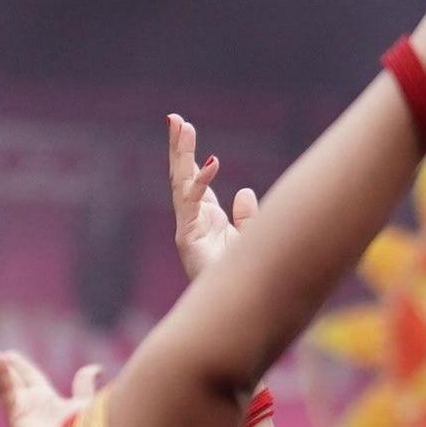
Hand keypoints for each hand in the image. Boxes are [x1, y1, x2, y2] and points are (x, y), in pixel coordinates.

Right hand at [0, 327, 97, 426]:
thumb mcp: (85, 402)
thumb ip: (84, 384)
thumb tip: (97, 368)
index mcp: (43, 400)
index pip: (25, 374)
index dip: (15, 360)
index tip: (5, 349)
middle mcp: (28, 405)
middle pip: (5, 374)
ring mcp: (19, 413)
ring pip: (0, 379)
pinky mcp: (15, 422)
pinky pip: (6, 393)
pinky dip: (1, 375)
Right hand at [167, 114, 258, 283]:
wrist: (240, 308)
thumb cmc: (243, 278)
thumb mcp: (250, 240)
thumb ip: (247, 217)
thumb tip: (243, 191)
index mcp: (205, 218)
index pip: (194, 180)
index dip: (191, 156)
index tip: (186, 128)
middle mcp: (193, 221)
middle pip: (181, 177)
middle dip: (178, 148)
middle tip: (175, 118)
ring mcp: (188, 228)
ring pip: (180, 184)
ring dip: (181, 155)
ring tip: (181, 126)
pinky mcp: (189, 238)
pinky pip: (191, 205)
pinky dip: (200, 184)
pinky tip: (212, 163)